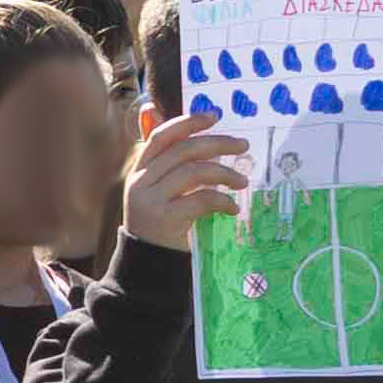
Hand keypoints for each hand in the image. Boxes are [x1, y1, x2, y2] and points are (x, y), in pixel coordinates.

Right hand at [117, 109, 249, 254]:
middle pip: (183, 150)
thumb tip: (192, 132)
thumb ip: (172, 165)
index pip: (161, 136)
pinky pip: (200, 200)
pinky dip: (221, 200)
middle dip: (217, 144)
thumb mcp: (163, 192)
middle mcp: (141, 182)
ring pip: (193, 172)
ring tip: (242, 182)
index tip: (213, 116)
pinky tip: (231, 208)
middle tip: (242, 146)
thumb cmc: (162, 225)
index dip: (187, 123)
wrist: (148, 266)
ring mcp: (151, 200)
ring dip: (224, 173)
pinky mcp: (165, 220)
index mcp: (140, 170)